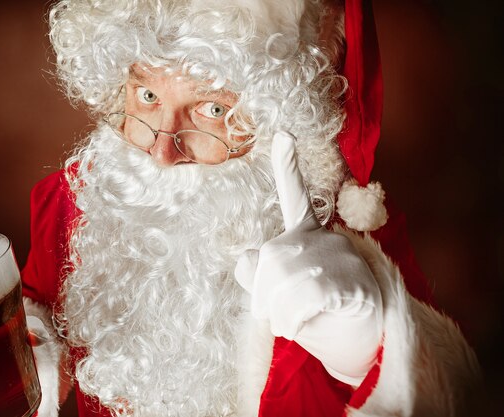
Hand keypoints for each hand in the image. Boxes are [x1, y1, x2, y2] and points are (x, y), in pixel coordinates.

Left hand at [235, 131, 382, 385]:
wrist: (363, 341)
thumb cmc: (318, 315)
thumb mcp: (281, 295)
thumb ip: (257, 275)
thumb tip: (244, 260)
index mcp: (308, 236)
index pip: (296, 198)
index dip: (288, 167)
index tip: (284, 135)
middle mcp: (326, 238)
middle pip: (270, 256)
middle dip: (262, 293)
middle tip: (271, 316)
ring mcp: (342, 258)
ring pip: (286, 277)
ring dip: (277, 311)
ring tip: (289, 324)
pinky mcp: (354, 283)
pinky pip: (308, 295)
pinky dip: (293, 318)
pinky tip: (301, 325)